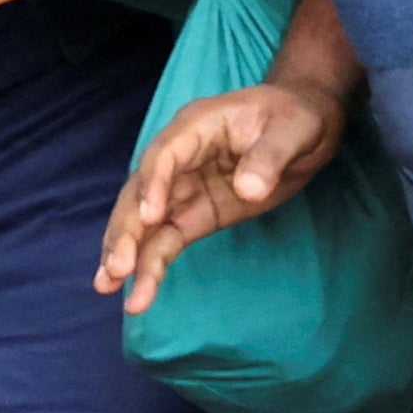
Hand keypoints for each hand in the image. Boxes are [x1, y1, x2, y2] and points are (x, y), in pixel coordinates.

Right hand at [96, 82, 342, 312]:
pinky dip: (149, 265)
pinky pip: (165, 241)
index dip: (153, 184)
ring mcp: (181, 189)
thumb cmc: (295, 118)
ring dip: (126, 253)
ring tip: (107, 286)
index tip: (149, 218)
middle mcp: (178, 158)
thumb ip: (269, 157)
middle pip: (140, 193)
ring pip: (143, 222)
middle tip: (117, 267)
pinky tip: (136, 294)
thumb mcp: (293, 130)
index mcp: (196, 127)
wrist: (306, 128)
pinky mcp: (193, 214)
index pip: (164, 155)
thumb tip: (248, 189)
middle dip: (126, 230)